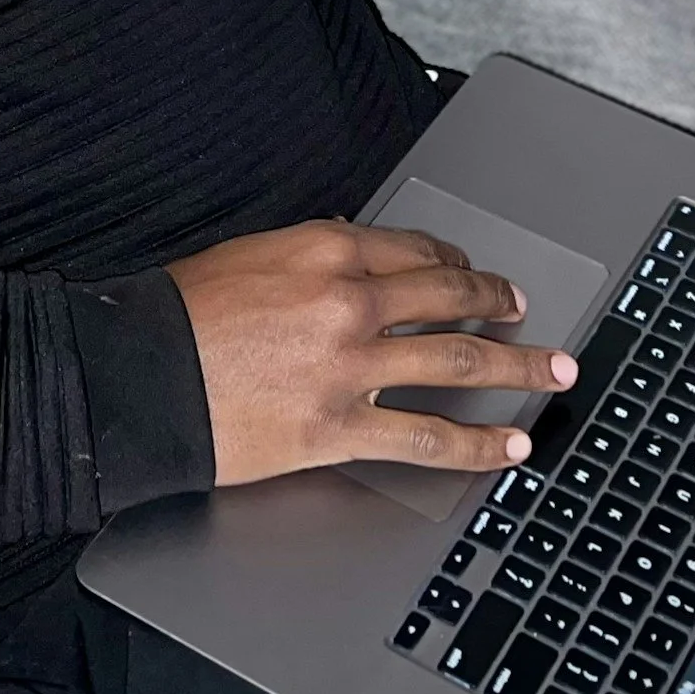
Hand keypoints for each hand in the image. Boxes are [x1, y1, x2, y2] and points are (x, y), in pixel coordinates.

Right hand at [165, 219, 575, 485]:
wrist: (142, 375)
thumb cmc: (182, 314)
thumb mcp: (251, 254)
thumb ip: (311, 252)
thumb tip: (352, 247)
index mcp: (325, 247)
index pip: (415, 251)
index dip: (455, 263)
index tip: (472, 273)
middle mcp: (349, 300)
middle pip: (450, 297)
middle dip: (500, 303)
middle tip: (526, 311)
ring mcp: (351, 367)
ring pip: (457, 362)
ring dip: (517, 367)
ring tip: (553, 373)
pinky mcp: (340, 429)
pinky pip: (427, 437)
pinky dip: (478, 444)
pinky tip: (508, 446)